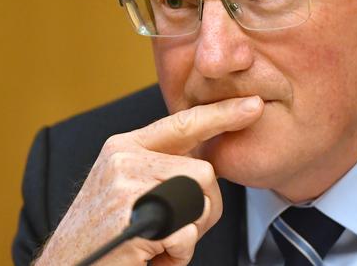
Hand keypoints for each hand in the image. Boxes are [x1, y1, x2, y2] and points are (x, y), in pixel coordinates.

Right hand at [35, 96, 263, 265]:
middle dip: (204, 208)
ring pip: (200, 199)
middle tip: (177, 231)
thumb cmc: (104, 234)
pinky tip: (149, 255)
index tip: (252, 105)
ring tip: (159, 244)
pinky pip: (185, 231)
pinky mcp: (130, 214)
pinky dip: (178, 252)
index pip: (183, 123)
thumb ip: (163, 169)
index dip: (222, 114)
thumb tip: (206, 168)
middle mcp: (124, 157)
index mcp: (126, 145)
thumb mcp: (128, 187)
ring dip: (190, 232)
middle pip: (204, 171)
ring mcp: (125, 183)